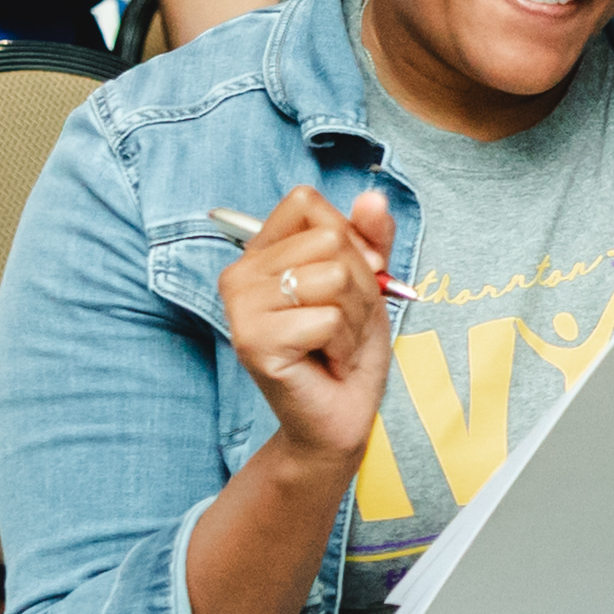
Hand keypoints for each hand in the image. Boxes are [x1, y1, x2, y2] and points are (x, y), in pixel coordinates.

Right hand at [218, 185, 393, 468]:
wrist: (340, 416)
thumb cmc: (347, 347)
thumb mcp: (368, 282)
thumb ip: (371, 237)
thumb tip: (373, 197)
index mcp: (260, 254)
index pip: (306, 201)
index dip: (347, 237)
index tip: (350, 279)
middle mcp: (240, 275)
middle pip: (330, 240)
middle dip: (360, 286)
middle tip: (343, 324)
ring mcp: (241, 309)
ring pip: (335, 277)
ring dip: (355, 318)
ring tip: (336, 344)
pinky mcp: (255, 342)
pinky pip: (330, 319)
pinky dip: (345, 345)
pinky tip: (328, 363)